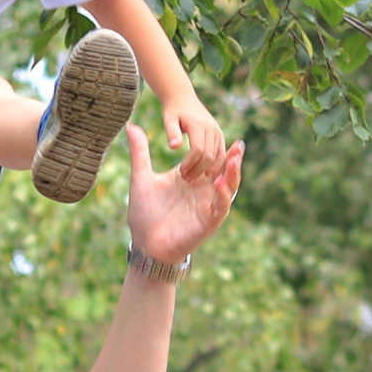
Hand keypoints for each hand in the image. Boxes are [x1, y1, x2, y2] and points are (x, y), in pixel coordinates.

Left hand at [125, 123, 242, 268]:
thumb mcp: (142, 178)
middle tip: (239, 143)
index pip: (211, 161)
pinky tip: (219, 182)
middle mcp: (203, 192)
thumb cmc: (145, 214)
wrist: (145, 244)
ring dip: (233, 174)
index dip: (220, 149)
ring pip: (228, 188)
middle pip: (225, 172)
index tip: (226, 133)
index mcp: (192, 180)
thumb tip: (132, 126)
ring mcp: (207, 207)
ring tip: (235, 158)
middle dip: (233, 159)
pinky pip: (220, 207)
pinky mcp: (208, 222)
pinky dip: (222, 195)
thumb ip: (140, 153)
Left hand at [163, 98, 226, 180]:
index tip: (180, 172)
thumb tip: (174, 147)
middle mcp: (211, 128)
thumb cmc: (173, 111)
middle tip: (185, 178)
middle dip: (198, 169)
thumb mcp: (168, 120)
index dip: (190, 164)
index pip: (198, 150)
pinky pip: (221, 153)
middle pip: (209, 155)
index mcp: (199, 125)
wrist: (183, 98)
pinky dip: (215, 165)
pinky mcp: (219, 135)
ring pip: (218, 156)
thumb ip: (171, 133)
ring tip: (192, 176)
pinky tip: (204, 173)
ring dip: (207, 169)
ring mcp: (217, 131)